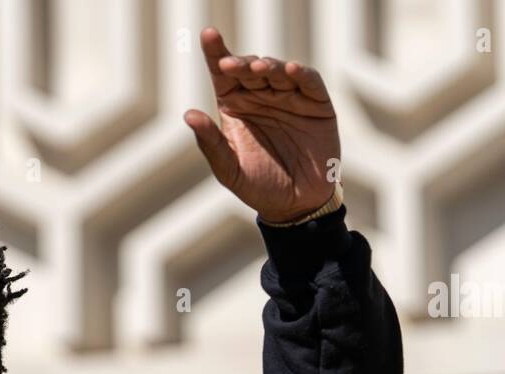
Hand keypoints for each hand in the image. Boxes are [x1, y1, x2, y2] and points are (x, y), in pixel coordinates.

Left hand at [184, 27, 339, 221]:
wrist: (296, 207)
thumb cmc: (258, 187)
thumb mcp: (229, 169)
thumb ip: (211, 143)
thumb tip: (188, 115)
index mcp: (236, 106)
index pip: (224, 73)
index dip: (216, 52)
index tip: (208, 35)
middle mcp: (261, 96)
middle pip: (250, 68)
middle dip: (241, 63)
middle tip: (230, 65)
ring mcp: (289, 97)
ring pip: (278, 71)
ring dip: (269, 66)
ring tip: (259, 68)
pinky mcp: (316, 104)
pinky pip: (309, 82)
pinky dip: (301, 74)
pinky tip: (290, 70)